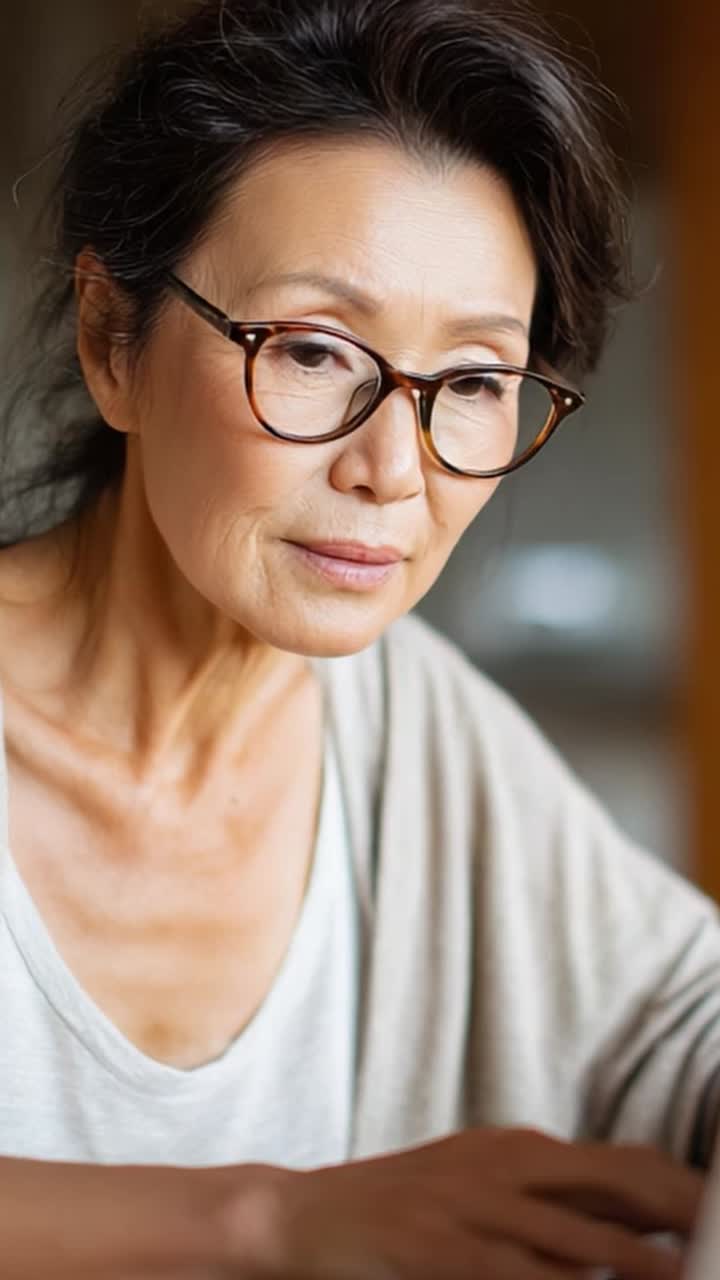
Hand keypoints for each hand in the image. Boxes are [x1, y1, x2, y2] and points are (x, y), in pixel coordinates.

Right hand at [223, 1128, 702, 1279]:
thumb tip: (624, 1228)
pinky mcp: (444, 1248)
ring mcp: (474, 1204)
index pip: (623, 1163)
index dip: (679, 1187)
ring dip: (638, 1263)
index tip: (715, 1208)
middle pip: (616, 1181)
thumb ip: (546, 1205)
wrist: (304, 1214)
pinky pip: (518, 1274)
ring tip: (684, 1277)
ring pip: (579, 1236)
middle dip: (677, 1209)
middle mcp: (505, 1166)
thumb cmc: (401, 1207)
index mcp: (519, 1149)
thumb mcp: (479, 1185)